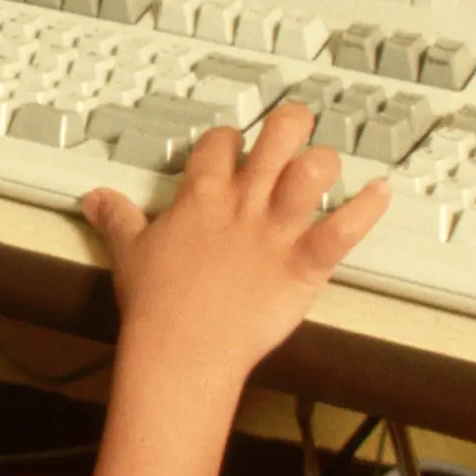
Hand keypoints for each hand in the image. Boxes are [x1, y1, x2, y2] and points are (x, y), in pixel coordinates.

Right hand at [77, 105, 389, 377]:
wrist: (181, 350)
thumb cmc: (156, 305)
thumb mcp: (128, 252)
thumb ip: (116, 218)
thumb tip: (93, 199)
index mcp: (201, 196)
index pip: (220, 142)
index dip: (230, 140)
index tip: (233, 148)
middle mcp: (242, 204)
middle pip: (278, 135)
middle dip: (292, 125)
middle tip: (297, 129)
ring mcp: (274, 231)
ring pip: (313, 171)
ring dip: (325, 162)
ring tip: (328, 165)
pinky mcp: (302, 264)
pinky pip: (343, 230)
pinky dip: (368, 210)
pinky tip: (382, 192)